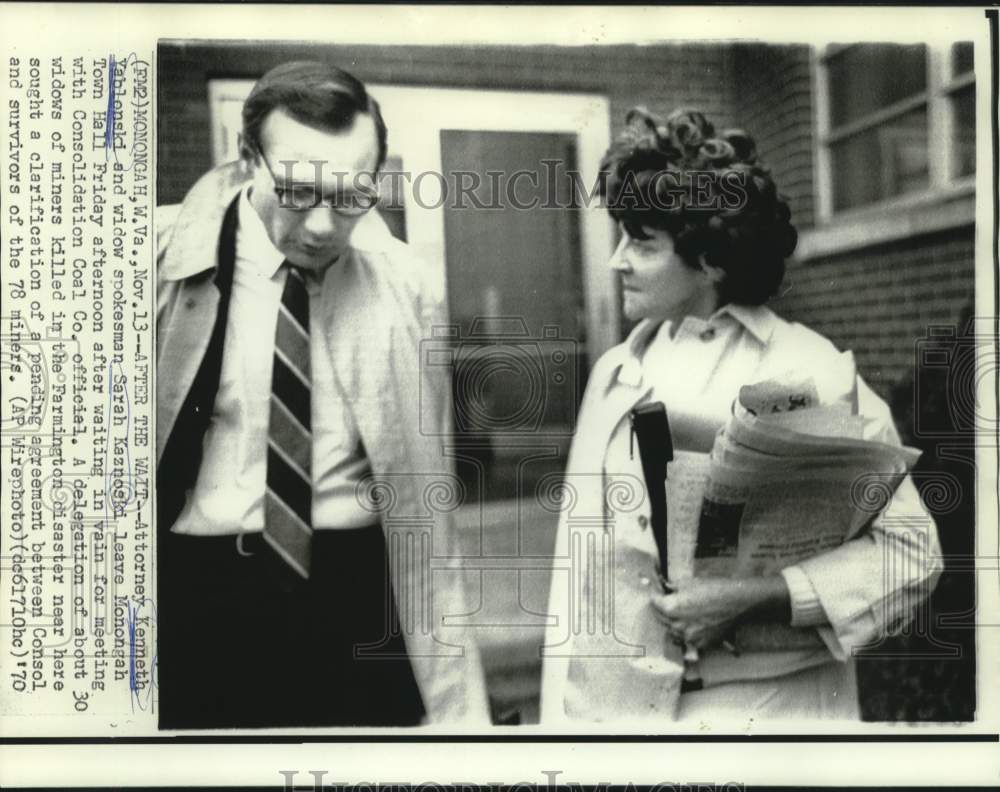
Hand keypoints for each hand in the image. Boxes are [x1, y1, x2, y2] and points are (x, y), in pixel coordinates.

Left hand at [649, 575, 790, 651]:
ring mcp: (689, 637)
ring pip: (672, 632)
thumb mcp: (689, 583)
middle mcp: (677, 625)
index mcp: (671, 608)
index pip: (654, 603)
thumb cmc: (714, 589)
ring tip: (678, 616)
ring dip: (672, 624)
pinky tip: (692, 627)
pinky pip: (687, 641)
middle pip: (661, 619)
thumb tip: (665, 589)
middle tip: (664, 602)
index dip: (654, 595)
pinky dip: (687, 635)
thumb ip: (673, 588)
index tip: (655, 593)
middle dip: (661, 610)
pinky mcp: (701, 644)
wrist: (738, 602)